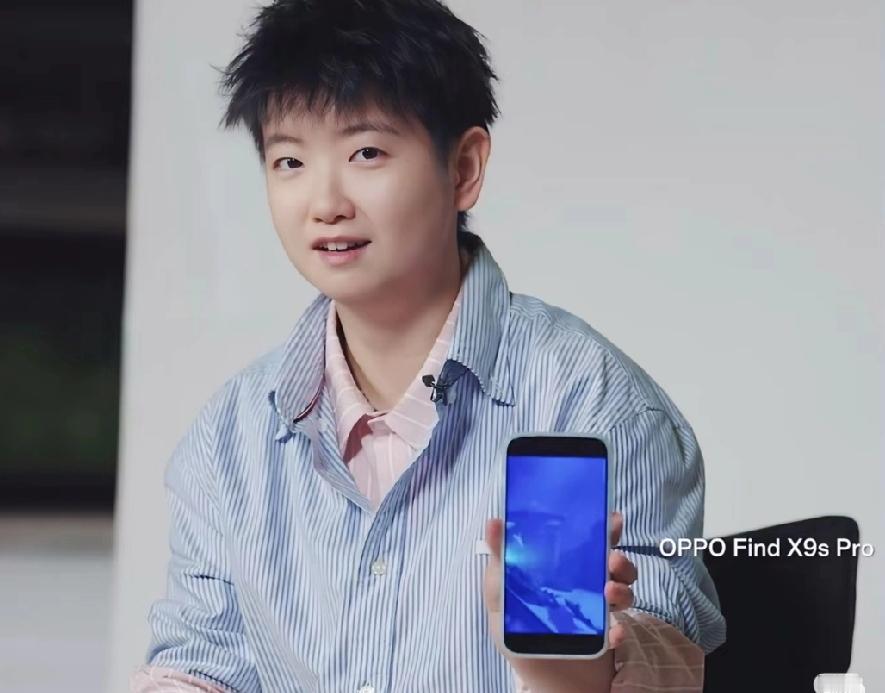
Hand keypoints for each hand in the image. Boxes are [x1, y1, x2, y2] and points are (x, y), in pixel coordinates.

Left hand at [482, 511, 636, 692]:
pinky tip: (614, 634)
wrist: (534, 672)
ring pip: (623, 589)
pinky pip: (622, 629)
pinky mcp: (606, 635)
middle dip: (619, 556)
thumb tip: (493, 522)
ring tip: (611, 593)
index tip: (612, 519)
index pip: (588, 541)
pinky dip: (621, 630)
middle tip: (613, 560)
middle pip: (612, 561)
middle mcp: (587, 584)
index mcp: (564, 568)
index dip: (603, 528)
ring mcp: (599, 609)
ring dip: (623, 588)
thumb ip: (499, 561)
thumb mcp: (500, 594)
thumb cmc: (514, 627)